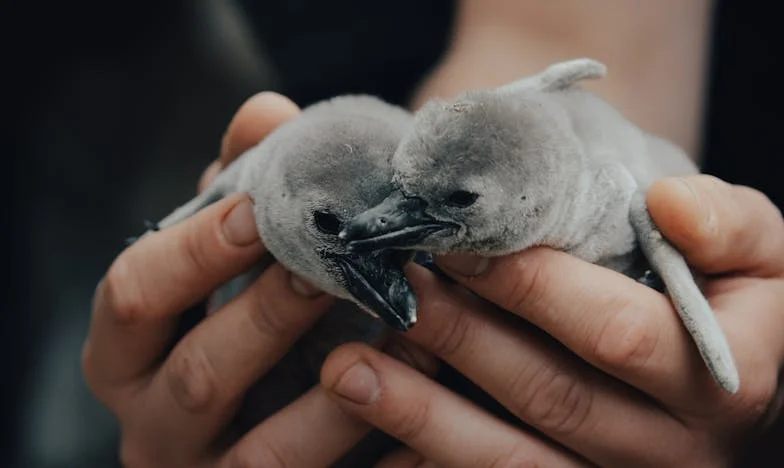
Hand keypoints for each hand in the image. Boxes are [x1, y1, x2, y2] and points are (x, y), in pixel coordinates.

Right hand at [83, 92, 416, 466]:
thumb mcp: (229, 253)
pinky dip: (383, 445)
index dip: (192, 252)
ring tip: (405, 329)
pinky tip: (429, 395)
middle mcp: (156, 423)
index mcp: (128, 352)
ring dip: (341, 388)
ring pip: (267, 452)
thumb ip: (238, 187)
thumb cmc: (242, 311)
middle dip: (272, 313)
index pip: (132, 296)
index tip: (258, 211)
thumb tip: (267, 113)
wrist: (274, 410)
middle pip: (200, 373)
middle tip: (339, 266)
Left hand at [320, 175, 783, 466]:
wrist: (737, 376)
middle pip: (551, 397)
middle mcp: (674, 451)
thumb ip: (728, 226)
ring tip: (347, 368)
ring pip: (511, 462)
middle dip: (462, 338)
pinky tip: (378, 425)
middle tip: (391, 288)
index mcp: (726, 379)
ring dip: (423, 414)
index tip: (460, 241)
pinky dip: (432, 457)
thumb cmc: (741, 301)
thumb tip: (671, 204)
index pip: (618, 334)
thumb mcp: (762, 253)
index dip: (534, 287)